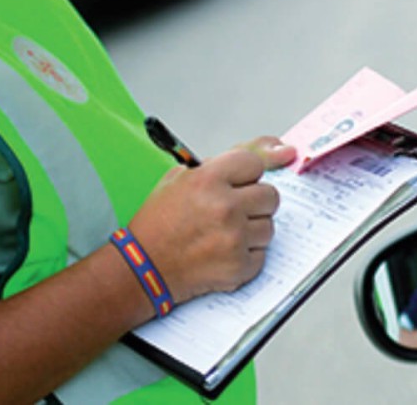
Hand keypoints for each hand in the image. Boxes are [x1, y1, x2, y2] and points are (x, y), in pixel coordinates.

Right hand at [127, 137, 296, 301]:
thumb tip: (274, 148)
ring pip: (268, 226)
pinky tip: (223, 253)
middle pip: (269, 196)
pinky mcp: (239, 266)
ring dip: (251, 231)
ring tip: (224, 234)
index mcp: (209, 179)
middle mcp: (225, 206)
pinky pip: (262, 254)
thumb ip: (219, 164)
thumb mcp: (179, 179)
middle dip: (254, 202)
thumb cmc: (158, 223)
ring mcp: (234, 237)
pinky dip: (246, 256)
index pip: (255, 164)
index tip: (239, 183)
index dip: (246, 174)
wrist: (143, 267)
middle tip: (233, 211)